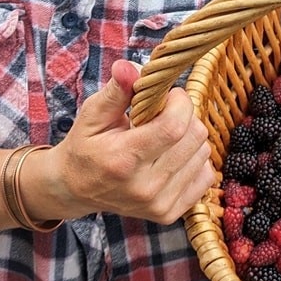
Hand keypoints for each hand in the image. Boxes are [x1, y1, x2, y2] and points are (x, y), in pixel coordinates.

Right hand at [46, 60, 215, 223]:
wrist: (74, 188)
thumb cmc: (85, 145)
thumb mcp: (93, 114)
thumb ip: (117, 90)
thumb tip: (130, 67)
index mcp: (123, 160)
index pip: (174, 126)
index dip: (180, 102)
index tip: (170, 95)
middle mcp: (144, 188)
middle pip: (195, 137)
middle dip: (185, 116)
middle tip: (164, 115)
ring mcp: (158, 204)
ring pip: (203, 153)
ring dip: (189, 137)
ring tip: (163, 137)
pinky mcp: (169, 214)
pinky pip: (206, 175)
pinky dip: (194, 160)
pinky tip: (171, 156)